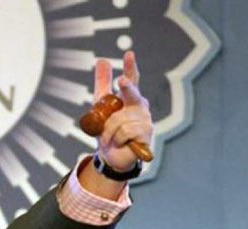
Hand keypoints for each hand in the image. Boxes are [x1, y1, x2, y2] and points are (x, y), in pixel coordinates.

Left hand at [94, 51, 152, 170]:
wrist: (111, 154)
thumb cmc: (108, 129)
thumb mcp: (101, 106)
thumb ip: (103, 84)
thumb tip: (102, 60)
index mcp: (130, 97)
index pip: (132, 78)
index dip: (130, 67)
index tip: (129, 54)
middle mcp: (140, 106)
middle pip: (132, 94)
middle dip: (127, 88)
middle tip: (121, 81)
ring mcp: (145, 119)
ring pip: (119, 119)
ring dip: (108, 130)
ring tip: (110, 137)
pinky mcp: (146, 134)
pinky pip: (124, 132)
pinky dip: (116, 139)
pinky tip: (119, 143)